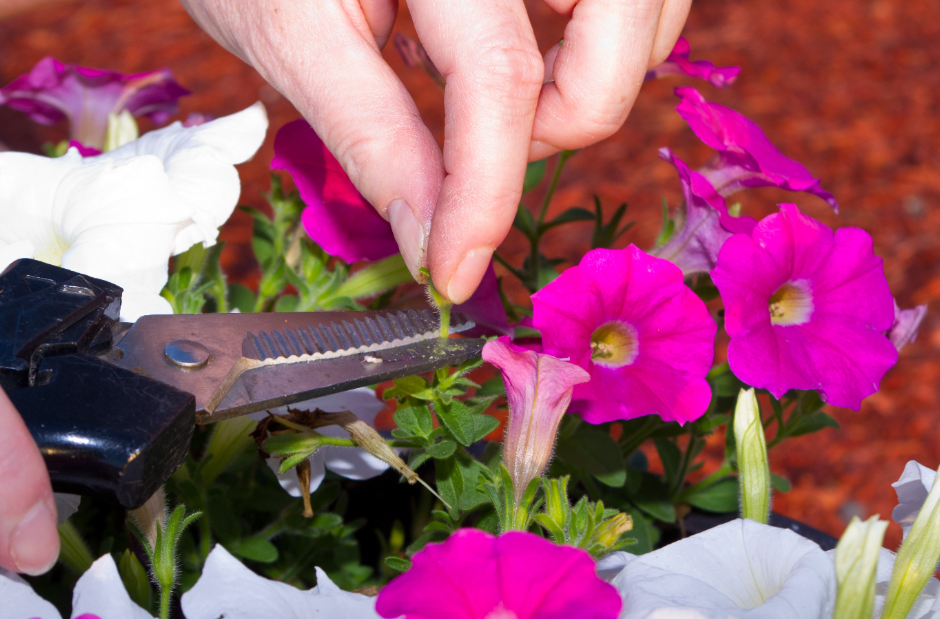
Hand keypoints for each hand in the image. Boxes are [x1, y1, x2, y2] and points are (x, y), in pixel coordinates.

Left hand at [182, 0, 689, 302]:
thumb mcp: (292, 38)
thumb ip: (371, 134)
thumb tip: (436, 242)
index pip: (497, 72)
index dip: (486, 191)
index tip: (455, 271)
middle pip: (624, 20)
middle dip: (577, 113)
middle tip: (494, 149)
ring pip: (646, 6)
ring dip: (592, 74)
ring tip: (487, 93)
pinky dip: (591, 39)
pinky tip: (500, 50)